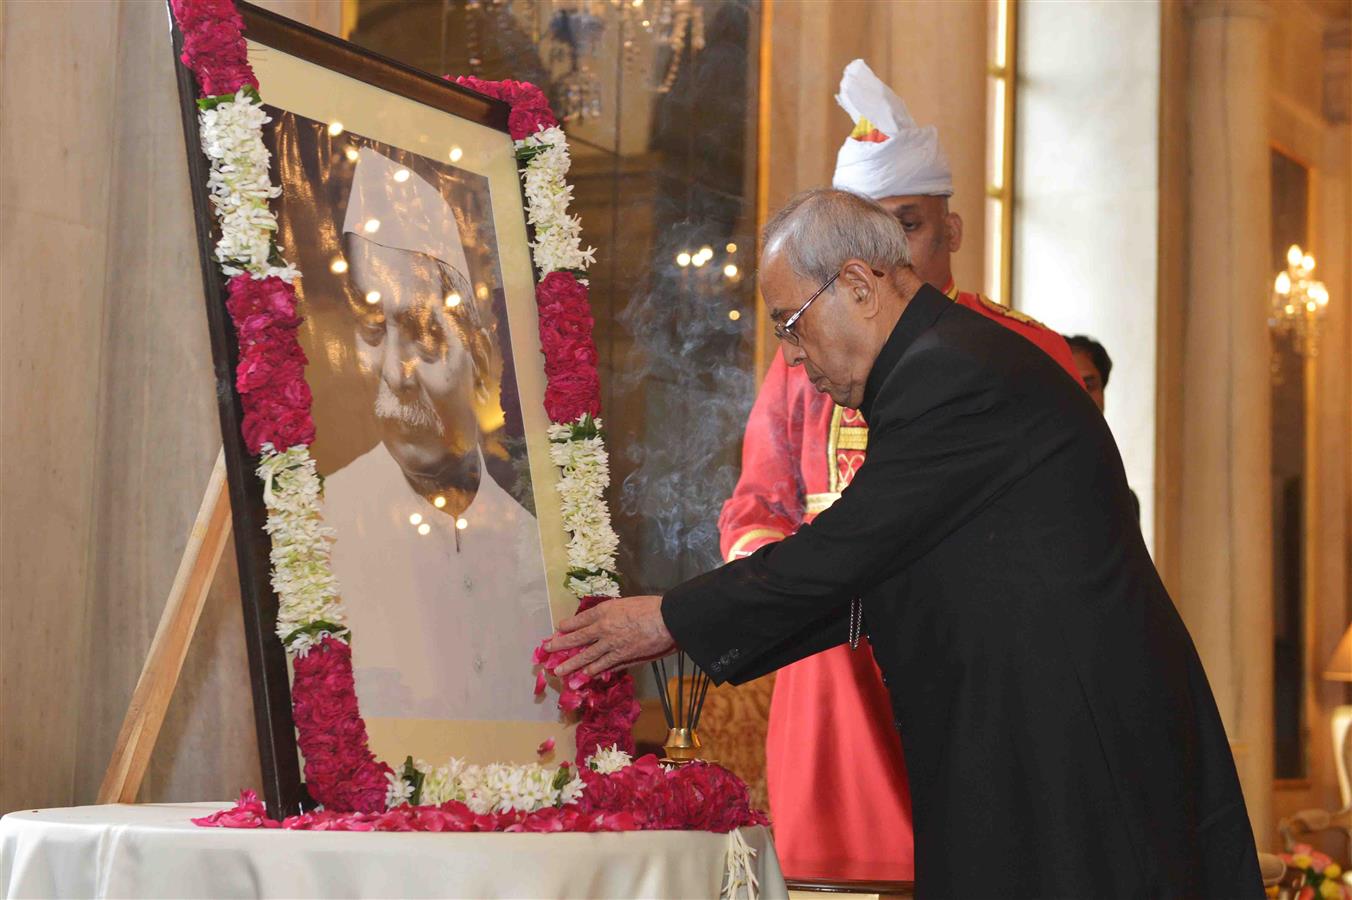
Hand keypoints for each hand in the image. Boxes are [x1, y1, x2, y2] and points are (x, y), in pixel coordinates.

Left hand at [546, 595, 675, 676]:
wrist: (667, 619)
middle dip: (561, 645)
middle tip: (547, 650)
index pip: (581, 619)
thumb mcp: (626, 604)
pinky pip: (604, 666)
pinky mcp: (622, 657)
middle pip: (577, 638)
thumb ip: (612, 614)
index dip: (568, 625)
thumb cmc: (650, 607)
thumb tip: (601, 621)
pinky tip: (585, 675)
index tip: (558, 629)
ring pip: (586, 656)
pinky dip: (594, 671)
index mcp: (605, 611)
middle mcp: (603, 628)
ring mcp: (611, 644)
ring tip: (560, 671)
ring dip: (572, 664)